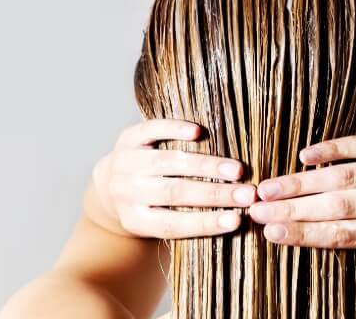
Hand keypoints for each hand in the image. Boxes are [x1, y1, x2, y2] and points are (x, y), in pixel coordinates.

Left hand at [90, 119, 257, 238]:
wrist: (107, 187)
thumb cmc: (148, 208)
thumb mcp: (157, 222)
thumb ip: (187, 220)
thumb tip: (236, 220)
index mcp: (135, 220)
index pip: (173, 225)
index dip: (206, 223)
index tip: (237, 220)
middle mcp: (127, 192)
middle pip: (175, 193)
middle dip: (215, 194)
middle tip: (248, 194)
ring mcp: (126, 163)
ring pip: (169, 162)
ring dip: (206, 166)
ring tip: (236, 170)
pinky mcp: (127, 138)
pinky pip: (151, 131)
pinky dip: (174, 130)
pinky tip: (198, 132)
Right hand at [249, 128, 355, 247]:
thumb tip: (303, 233)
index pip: (345, 236)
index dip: (305, 235)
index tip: (271, 234)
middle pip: (338, 207)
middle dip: (292, 210)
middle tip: (255, 210)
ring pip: (343, 177)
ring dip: (301, 183)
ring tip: (268, 188)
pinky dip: (329, 149)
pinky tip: (303, 156)